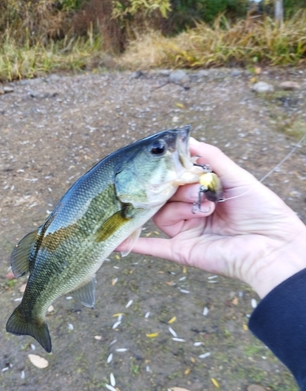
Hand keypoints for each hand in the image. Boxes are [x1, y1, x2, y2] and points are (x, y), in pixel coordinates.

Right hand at [118, 138, 305, 297]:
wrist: (273, 247)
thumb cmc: (262, 211)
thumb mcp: (238, 177)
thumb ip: (211, 158)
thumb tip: (187, 139)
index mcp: (204, 195)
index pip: (177, 179)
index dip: (174, 170)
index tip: (169, 159)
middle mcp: (192, 213)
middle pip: (166, 196)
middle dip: (178, 188)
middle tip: (195, 185)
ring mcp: (186, 232)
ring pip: (162, 214)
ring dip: (180, 208)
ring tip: (204, 209)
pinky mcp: (182, 251)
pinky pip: (154, 247)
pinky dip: (134, 245)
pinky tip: (116, 242)